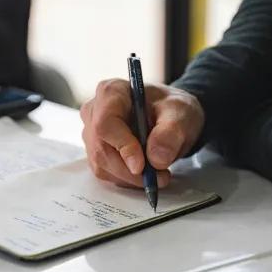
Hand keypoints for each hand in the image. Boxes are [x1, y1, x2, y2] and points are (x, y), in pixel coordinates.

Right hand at [80, 79, 204, 187]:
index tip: (141, 166)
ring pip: (102, 164)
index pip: (105, 123)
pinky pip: (105, 172)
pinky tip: (144, 172)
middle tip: (159, 176)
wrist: (169, 117)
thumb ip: (170, 133)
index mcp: (111, 92)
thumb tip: (156, 159)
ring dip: (130, 177)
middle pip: (101, 149)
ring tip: (158, 173)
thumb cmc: (170, 108)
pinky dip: (126, 179)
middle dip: (130, 170)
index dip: (122, 146)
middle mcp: (94, 112)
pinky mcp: (95, 151)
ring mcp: (91, 133)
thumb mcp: (180, 113)